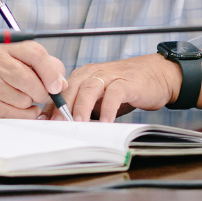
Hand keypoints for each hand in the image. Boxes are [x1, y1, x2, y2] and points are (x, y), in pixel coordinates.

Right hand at [0, 42, 66, 118]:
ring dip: (30, 102)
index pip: (35, 54)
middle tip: (40, 92)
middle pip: (31, 81)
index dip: (51, 71)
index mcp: (3, 46)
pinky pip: (17, 114)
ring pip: (25, 100)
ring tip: (20, 95)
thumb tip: (61, 82)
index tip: (58, 84)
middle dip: (43, 91)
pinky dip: (24, 114)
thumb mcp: (15, 56)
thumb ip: (43, 64)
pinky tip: (17, 106)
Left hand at [55, 54, 181, 121]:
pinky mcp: (127, 82)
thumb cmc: (125, 88)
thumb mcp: (100, 99)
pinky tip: (105, 121)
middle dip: (62, 107)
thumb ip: (83, 109)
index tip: (44, 124)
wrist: (157, 75)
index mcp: (83, 76)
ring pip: (90, 88)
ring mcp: (110, 76)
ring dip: (82, 106)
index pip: (61, 91)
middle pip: (72, 87)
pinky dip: (108, 108)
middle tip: (57, 125)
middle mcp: (93, 73)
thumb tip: (62, 127)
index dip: (52, 107)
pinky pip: (114, 94)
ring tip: (78, 124)